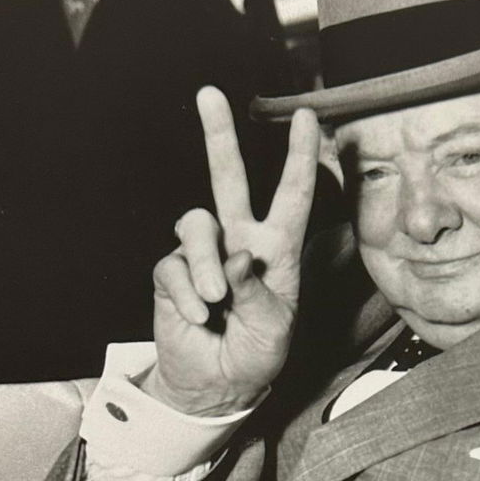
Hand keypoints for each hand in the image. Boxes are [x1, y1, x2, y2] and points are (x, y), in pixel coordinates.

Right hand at [147, 87, 321, 416]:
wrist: (217, 386)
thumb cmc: (257, 354)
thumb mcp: (273, 329)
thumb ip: (258, 293)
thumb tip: (235, 258)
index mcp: (276, 251)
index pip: (292, 196)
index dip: (299, 157)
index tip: (307, 116)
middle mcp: (238, 242)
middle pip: (228, 178)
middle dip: (219, 136)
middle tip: (210, 94)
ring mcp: (203, 255)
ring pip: (197, 226)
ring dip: (204, 264)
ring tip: (214, 303)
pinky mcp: (172, 273)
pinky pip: (173, 268)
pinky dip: (185, 296)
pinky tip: (197, 319)